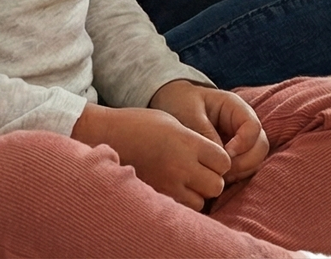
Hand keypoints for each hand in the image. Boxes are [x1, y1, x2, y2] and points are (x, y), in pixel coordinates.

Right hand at [73, 100, 231, 208]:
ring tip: (184, 182)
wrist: (106, 134)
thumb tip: (215, 157)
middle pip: (217, 185)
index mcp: (188, 142)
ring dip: (197, 194)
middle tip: (200, 172)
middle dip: (212, 180)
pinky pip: (181, 208)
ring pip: (201, 201)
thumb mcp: (173, 122)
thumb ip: (196, 140)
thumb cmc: (140, 124)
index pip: (224, 162)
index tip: (210, 158)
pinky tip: (173, 189)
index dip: (220, 161)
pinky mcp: (155, 194)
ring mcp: (167, 183)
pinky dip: (182, 202)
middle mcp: (181, 165)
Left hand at [149, 80, 268, 185]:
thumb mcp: (188, 113)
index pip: (253, 127)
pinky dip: (235, 177)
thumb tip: (222, 159)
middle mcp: (243, 125)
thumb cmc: (179, 103)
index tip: (226, 154)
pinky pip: (244, 169)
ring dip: (241, 172)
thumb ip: (205, 133)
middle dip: (245, 162)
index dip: (244, 143)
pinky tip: (218, 179)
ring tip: (218, 177)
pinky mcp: (234, 155)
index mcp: (235, 107)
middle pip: (260, 147)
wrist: (169, 104)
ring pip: (255, 161)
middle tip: (223, 171)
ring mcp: (241, 141)